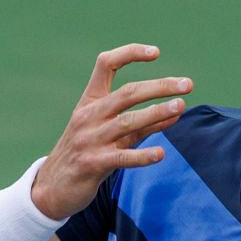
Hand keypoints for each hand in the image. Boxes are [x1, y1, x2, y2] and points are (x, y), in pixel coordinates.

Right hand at [31, 44, 191, 220]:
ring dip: (156, 113)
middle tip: (187, 85)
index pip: (106, 65)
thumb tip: (176, 111)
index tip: (157, 53)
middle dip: (159, 86)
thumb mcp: (110, 133)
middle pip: (127, 93)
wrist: (52, 188)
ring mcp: (90, 140)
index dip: (130, 54)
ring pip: (128, 122)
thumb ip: (141, 123)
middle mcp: (89, 116)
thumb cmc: (86, 155)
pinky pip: (122, 157)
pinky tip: (161, 153)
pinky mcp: (93, 164)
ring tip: (180, 107)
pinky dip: (142, 155)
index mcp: (90, 101)